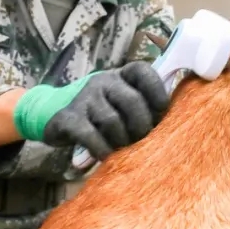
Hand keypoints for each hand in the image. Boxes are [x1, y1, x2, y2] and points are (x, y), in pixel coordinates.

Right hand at [13, 62, 169, 159]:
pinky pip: (90, 135)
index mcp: (122, 75)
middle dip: (142, 126)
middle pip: (132, 101)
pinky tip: (105, 157)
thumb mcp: (121, 102)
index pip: (144, 72)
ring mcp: (85, 97)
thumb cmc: (101, 112)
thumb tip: (175, 126)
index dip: (158, 92)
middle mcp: (103, 80)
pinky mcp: (68, 117)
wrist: (54, 114)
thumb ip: (143, 107)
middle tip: (142, 142)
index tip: (162, 113)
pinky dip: (102, 149)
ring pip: (112, 121)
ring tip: (123, 151)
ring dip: (122, 141)